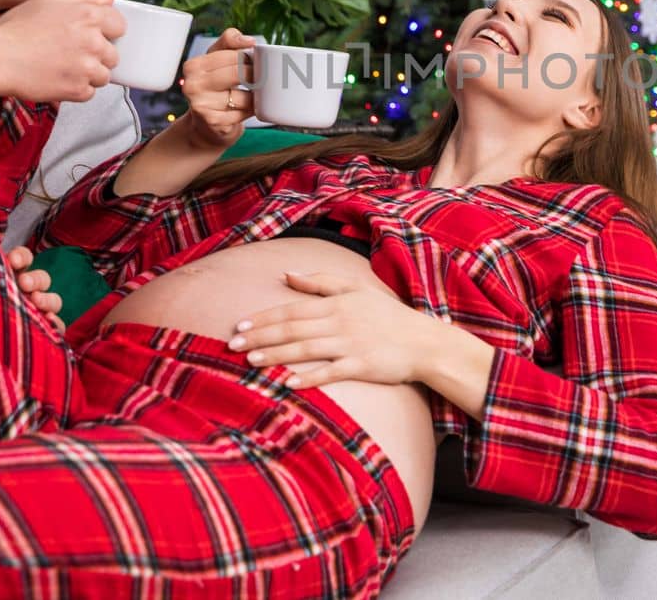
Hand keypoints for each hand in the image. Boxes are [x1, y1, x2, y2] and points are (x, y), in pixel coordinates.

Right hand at [0, 0, 123, 104]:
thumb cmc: (17, 26)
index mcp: (89, 15)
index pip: (120, 26)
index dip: (106, 31)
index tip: (90, 35)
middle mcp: (93, 41)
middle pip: (113, 54)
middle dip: (96, 55)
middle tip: (69, 52)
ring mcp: (87, 68)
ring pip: (103, 76)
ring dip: (88, 74)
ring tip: (61, 66)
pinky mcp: (77, 90)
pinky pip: (89, 93)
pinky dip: (75, 89)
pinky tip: (56, 78)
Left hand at [7, 245, 64, 331]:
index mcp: (9, 278)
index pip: (23, 259)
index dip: (22, 257)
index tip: (13, 262)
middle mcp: (25, 294)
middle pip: (41, 279)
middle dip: (35, 279)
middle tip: (23, 283)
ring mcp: (35, 313)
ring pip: (53, 300)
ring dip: (47, 299)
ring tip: (36, 302)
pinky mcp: (42, 333)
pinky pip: (57, 326)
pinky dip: (56, 323)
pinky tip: (49, 322)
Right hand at [174, 28, 256, 149]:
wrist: (204, 125)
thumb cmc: (214, 86)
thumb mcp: (216, 59)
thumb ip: (230, 41)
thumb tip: (249, 41)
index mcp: (194, 66)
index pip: (235, 55)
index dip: (251, 59)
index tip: (255, 63)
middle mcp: (193, 85)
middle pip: (240, 73)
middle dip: (256, 76)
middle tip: (259, 79)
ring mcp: (202, 105)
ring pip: (245, 95)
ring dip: (255, 96)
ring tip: (251, 95)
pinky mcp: (214, 122)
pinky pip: (245, 112)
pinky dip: (251, 111)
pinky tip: (244, 109)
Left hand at [226, 271, 438, 388]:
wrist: (424, 341)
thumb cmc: (389, 316)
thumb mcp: (356, 289)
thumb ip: (320, 281)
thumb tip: (287, 275)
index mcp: (336, 303)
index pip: (291, 309)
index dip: (263, 318)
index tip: (239, 326)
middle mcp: (339, 321)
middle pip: (292, 328)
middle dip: (260, 336)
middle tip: (232, 345)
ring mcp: (350, 344)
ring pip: (305, 348)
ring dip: (276, 355)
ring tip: (251, 361)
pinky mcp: (362, 365)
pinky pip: (331, 372)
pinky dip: (310, 377)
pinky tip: (289, 383)